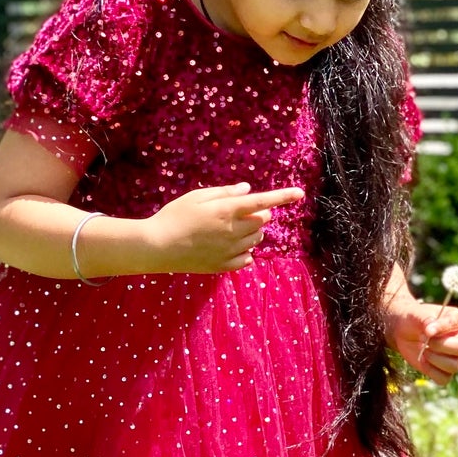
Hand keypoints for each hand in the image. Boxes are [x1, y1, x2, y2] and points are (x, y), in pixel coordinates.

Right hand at [141, 184, 303, 273]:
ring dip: (251, 232)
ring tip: (227, 229)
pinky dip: (244, 251)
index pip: (263, 202)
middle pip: (262, 221)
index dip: (283, 196)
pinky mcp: (224, 266)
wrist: (157, 247)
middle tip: (237, 212)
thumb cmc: (174, 216)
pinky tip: (228, 247)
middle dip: (257, 214)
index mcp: (227, 211)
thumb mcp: (196, 197)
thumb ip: (224, 193)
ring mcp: (231, 250)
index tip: (300, 193)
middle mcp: (234, 231)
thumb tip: (247, 190)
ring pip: (256, 239)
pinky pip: (247, 258)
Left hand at [387, 302, 457, 383]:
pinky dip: (431, 371)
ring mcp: (457, 357)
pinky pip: (444, 378)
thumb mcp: (418, 315)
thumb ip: (426, 321)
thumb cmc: (414, 320)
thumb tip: (431, 332)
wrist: (404, 333)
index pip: (457, 322)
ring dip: (434, 359)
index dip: (443, 327)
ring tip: (424, 350)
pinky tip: (423, 361)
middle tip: (424, 340)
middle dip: (439, 346)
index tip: (428, 330)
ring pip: (455, 366)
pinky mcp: (446, 371)